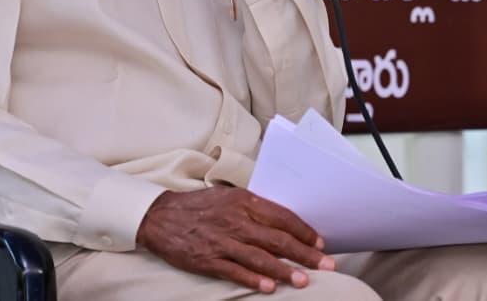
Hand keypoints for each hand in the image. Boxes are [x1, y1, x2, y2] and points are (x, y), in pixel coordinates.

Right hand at [135, 187, 334, 292]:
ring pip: (260, 258)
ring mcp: (222, 242)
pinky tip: (270, 288)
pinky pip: (235, 271)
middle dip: (305, 254)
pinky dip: (253, 280)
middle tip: (327, 265)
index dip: (304, 231)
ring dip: (284, 270)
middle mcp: (235, 221)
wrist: (160, 216)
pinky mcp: (208, 260)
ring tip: (303, 280)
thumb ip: (254, 208)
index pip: (281, 217)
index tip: (320, 243)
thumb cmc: (199, 207)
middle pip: (277, 239)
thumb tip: (283, 223)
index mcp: (243, 202)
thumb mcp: (228, 198)